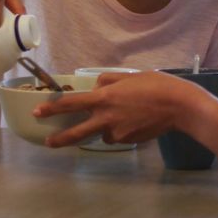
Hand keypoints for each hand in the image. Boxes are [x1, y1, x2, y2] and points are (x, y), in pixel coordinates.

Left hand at [33, 72, 205, 147]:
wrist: (179, 106)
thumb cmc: (157, 85)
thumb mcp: (130, 76)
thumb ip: (109, 81)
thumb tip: (97, 87)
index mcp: (105, 98)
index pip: (72, 104)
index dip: (52, 108)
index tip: (38, 112)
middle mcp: (107, 118)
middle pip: (77, 132)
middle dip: (60, 139)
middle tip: (48, 142)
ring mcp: (118, 133)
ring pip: (102, 134)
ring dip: (103, 128)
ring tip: (123, 116)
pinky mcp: (129, 141)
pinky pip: (117, 136)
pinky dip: (120, 130)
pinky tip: (134, 121)